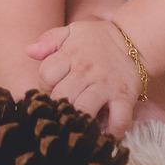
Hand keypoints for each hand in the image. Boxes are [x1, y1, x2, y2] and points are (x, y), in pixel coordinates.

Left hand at [26, 19, 143, 137]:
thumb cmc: (99, 39)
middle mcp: (87, 71)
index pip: (46, 75)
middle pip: (62, 96)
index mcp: (71, 54)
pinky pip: (118, 121)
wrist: (136, 40)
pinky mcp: (125, 97)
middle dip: (58, 107)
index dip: (44, 86)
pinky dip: (111, 133)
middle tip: (62, 111)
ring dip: (78, 122)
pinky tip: (103, 133)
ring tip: (76, 126)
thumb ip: (49, 39)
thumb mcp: (73, 31)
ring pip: (84, 110)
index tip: (51, 91)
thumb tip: (29, 51)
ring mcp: (106, 85)